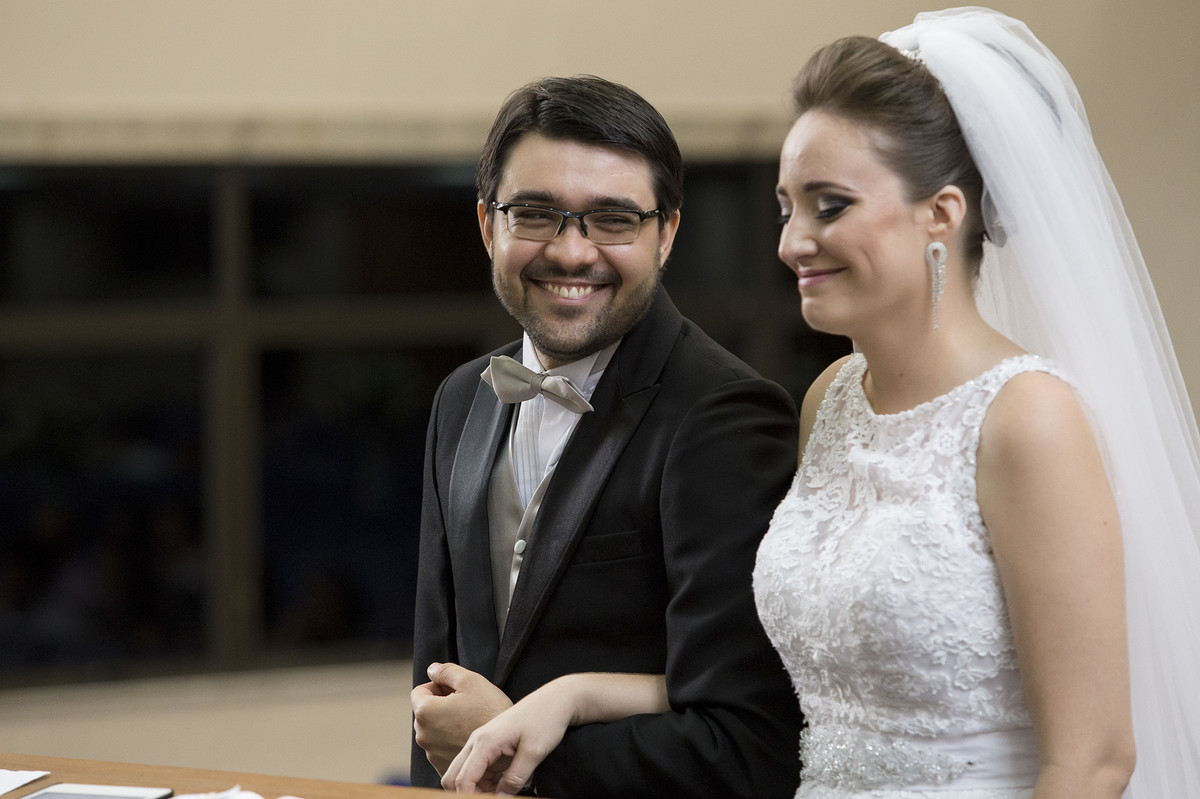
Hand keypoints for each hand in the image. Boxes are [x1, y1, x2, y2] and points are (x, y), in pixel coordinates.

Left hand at [410, 662, 512, 775]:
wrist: (508, 744)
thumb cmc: (491, 712)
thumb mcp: (471, 681)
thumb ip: (446, 671)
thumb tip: (432, 670)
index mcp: (426, 713)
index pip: (418, 692)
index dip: (437, 686)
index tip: (454, 690)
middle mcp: (424, 736)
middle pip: (425, 712)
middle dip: (440, 705)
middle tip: (464, 704)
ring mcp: (433, 754)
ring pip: (433, 731)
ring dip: (445, 724)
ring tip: (469, 721)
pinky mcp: (443, 767)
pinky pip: (441, 748)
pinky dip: (450, 742)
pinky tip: (469, 736)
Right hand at [441, 686, 573, 793]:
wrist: (553, 702)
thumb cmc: (545, 720)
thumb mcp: (534, 752)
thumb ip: (515, 778)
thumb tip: (500, 798)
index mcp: (485, 742)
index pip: (463, 779)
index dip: (469, 797)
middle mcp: (477, 742)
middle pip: (453, 777)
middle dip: (466, 793)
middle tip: (490, 798)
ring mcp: (481, 744)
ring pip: (464, 775)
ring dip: (475, 789)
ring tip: (500, 792)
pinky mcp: (489, 748)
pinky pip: (476, 772)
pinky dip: (483, 784)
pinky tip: (501, 787)